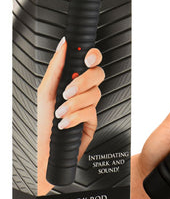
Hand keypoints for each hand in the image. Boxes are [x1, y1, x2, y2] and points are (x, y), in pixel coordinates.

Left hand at [37, 37, 104, 194]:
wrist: (43, 152)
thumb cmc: (42, 124)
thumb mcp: (44, 92)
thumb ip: (55, 68)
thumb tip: (63, 46)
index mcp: (72, 80)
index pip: (89, 61)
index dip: (92, 56)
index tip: (87, 57)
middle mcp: (82, 91)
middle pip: (98, 73)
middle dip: (83, 81)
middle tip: (68, 91)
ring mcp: (89, 105)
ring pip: (95, 93)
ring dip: (74, 104)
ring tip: (60, 113)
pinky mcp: (93, 120)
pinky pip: (91, 111)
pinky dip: (75, 117)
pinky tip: (65, 123)